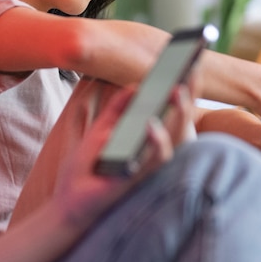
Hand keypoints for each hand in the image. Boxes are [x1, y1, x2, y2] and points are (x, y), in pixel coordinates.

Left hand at [54, 82, 194, 230]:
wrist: (69, 202)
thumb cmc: (88, 167)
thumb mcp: (100, 128)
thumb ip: (118, 107)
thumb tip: (137, 83)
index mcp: (151, 137)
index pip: (174, 109)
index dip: (186, 86)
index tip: (191, 59)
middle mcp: (158, 150)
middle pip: (182, 119)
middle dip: (189, 93)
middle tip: (190, 68)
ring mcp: (152, 165)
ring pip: (176, 138)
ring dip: (179, 113)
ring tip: (176, 90)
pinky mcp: (140, 179)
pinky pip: (155, 160)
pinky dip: (156, 142)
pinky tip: (150, 124)